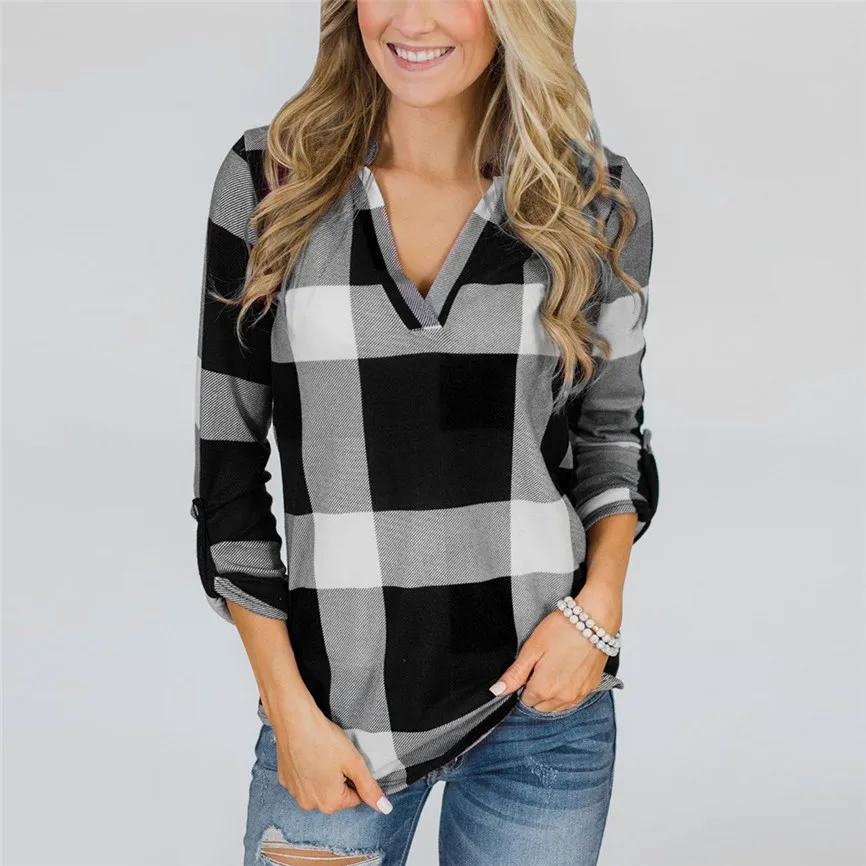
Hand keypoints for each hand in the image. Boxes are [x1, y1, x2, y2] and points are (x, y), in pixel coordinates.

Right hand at [262, 691, 392, 814]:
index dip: (355, 777)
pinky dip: (308, 769)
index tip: (348, 760)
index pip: (354, 797)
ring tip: (322, 753)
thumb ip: (369, 787)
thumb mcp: (354, 762)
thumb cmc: (325, 740)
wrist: (294, 721)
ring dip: (323, 775)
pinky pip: (303, 780)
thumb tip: (384, 808)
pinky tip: (308, 753)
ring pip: (318, 787)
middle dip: (339, 779)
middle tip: (335, 756)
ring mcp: (294, 793)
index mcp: (329, 803)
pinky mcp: (284, 779)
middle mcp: (309, 804)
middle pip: (335, 795)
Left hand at [490, 584, 621, 712]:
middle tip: (541, 666)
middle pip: (540, 706)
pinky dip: (566, 692)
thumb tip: (498, 691)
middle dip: (536, 691)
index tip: (529, 669)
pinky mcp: (591, 688)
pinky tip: (566, 672)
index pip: (524, 701)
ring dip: (551, 694)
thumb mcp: (532, 648)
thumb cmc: (562, 629)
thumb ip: (515, 673)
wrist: (595, 620)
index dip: (523, 684)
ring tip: (554, 667)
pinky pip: (573, 700)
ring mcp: (579, 694)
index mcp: (543, 689)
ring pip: (557, 706)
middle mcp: (562, 698)